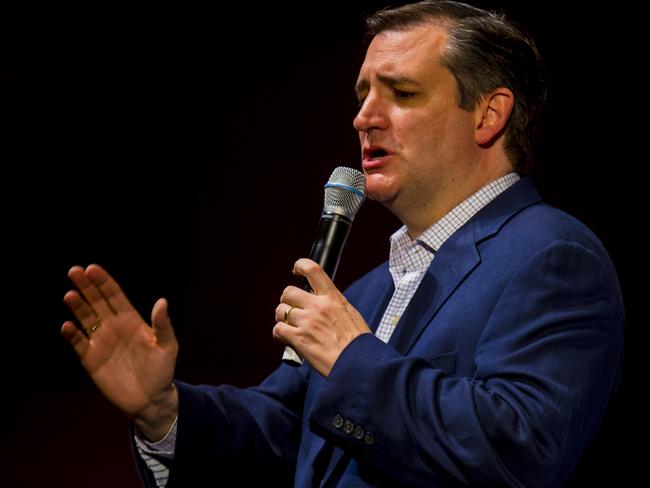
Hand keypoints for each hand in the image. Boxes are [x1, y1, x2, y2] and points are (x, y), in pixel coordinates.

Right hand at [61, 264, 177, 440]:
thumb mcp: (167, 346)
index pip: (114, 295)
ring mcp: (101, 342)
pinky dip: (72, 335)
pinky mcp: (91, 359)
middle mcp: (114, 327)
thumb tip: (162, 301)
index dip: (103, 282)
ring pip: (85, 319)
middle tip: (74, 271)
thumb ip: (162, 325)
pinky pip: (78, 343)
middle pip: (96, 302)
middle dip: (86, 286)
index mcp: (131, 320)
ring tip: (70, 295)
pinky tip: (67, 326)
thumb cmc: (162, 370)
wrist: (151, 399)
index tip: (92, 268)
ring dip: (77, 307)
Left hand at [273, 258, 370, 375]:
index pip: (312, 270)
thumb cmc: (358, 343)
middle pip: (288, 292)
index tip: (296, 270)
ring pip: (280, 311)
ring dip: (282, 318)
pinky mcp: (299, 339)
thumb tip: (324, 304)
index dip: (300, 265)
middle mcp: (317, 306)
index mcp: (333, 297)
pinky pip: (278, 329)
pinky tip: (287, 338)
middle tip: (293, 310)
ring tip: (290, 327)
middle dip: (288, 301)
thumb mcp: (350, 314)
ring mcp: (307, 322)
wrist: (359, 364)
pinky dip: (279, 334)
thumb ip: (334, 305)